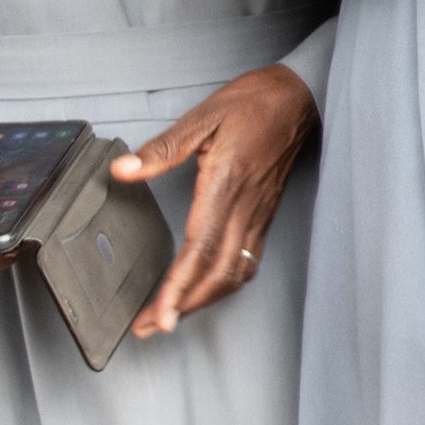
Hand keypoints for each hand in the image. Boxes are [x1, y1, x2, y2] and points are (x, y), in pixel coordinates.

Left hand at [109, 64, 313, 337]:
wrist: (300, 97)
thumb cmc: (255, 103)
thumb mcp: (203, 116)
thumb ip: (162, 149)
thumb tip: (123, 170)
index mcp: (225, 184)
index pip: (200, 247)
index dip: (179, 287)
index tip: (162, 314)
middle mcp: (245, 206)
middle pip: (216, 272)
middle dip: (184, 306)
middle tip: (151, 327)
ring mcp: (258, 213)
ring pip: (234, 272)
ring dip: (203, 300)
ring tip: (172, 316)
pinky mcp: (264, 214)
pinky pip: (247, 259)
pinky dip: (224, 284)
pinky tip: (208, 289)